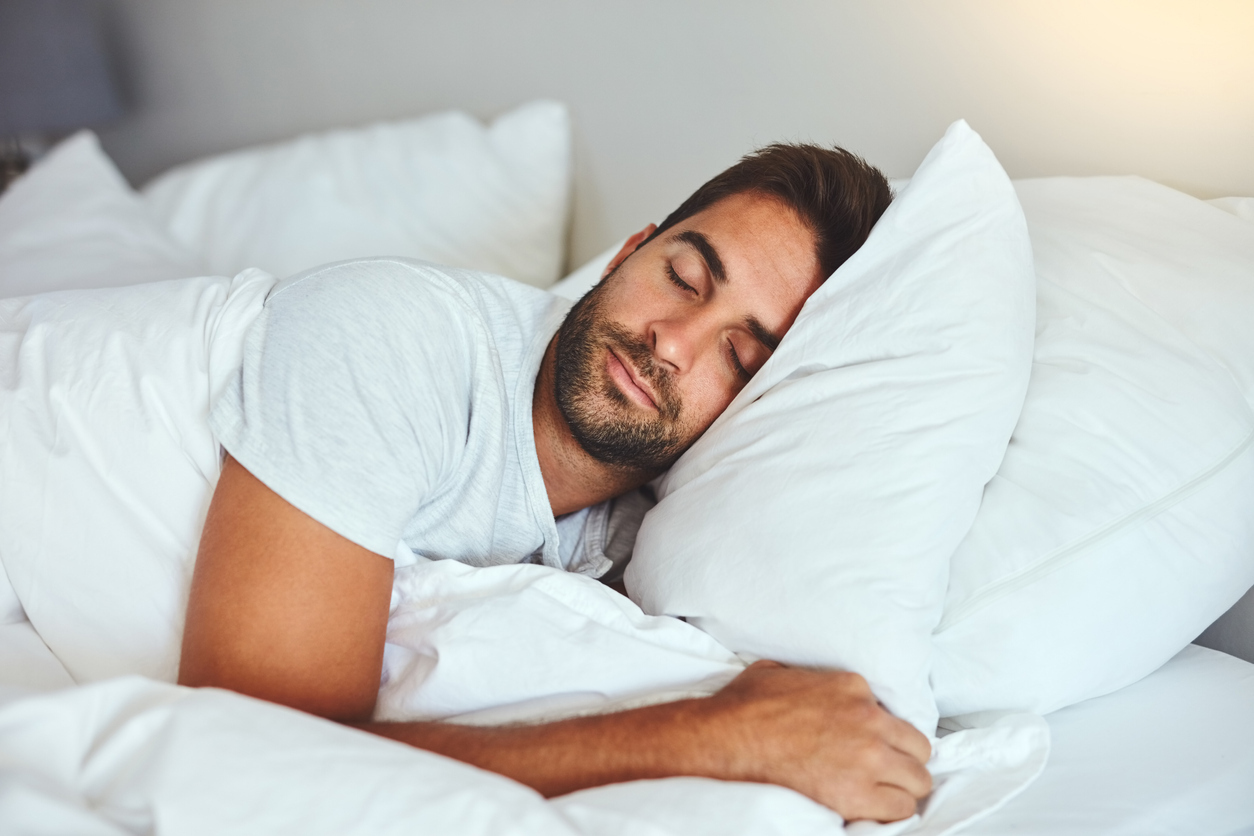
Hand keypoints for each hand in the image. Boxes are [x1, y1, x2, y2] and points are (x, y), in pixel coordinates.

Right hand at [700, 660, 932, 821]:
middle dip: (903, 762)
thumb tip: (801, 681)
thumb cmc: (742, 706)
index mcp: (853, 687)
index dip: (882, 735)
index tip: (868, 747)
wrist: (724, 740)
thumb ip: (806, 677)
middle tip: (883, 775)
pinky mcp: (858, 793)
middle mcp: (868, 718)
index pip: (893, 715)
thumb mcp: (777, 672)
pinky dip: (888, 812)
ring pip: (918, 780)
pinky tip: (869, 811)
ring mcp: (867, 756)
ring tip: (879, 795)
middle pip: (918, 748)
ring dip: (900, 788)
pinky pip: (900, 809)